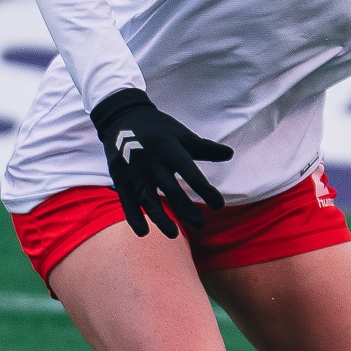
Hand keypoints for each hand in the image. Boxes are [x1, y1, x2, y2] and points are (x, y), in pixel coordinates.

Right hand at [89, 87, 232, 237]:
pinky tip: (144, 233)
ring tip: (174, 235)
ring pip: (147, 199)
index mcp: (169, 149)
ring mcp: (133, 171)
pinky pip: (126, 201)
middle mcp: (151, 161)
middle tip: (201, 224)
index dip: (204, 189)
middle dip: (185, 208)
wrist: (121, 115)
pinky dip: (134, 217)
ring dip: (160, 218)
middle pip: (169, 189)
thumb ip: (204, 148)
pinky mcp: (119, 177)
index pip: (189, 171)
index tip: (219, 205)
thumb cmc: (159, 128)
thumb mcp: (181, 134)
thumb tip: (230, 154)